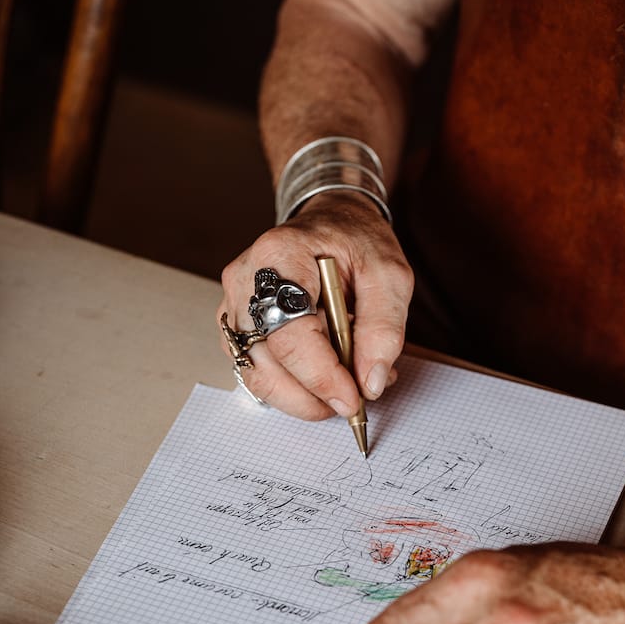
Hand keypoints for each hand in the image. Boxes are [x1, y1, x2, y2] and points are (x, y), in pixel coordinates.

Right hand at [217, 194, 412, 418]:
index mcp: (279, 256)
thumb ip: (384, 328)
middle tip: (355, 398)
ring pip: (258, 377)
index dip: (321, 377)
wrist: (330, 223)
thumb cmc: (356, 242)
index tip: (353, 400)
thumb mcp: (389, 274)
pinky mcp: (239, 329)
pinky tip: (326, 373)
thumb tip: (370, 383)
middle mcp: (245, 282)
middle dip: (313, 396)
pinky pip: (260, 373)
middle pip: (266, 364)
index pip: (289, 335)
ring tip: (346, 381)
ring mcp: (235, 307)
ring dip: (305, 396)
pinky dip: (295, 387)